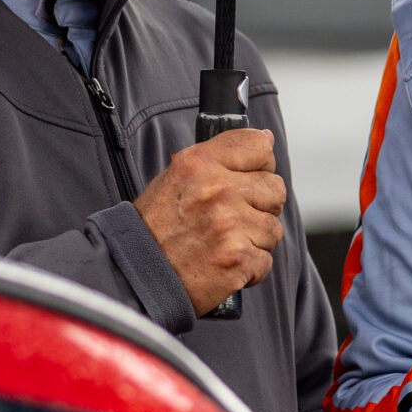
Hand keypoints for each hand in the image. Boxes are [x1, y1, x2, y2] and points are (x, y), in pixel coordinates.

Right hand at [136, 131, 286, 315]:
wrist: (136, 273)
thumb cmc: (158, 226)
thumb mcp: (178, 176)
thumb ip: (221, 156)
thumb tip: (267, 138)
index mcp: (200, 163)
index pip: (259, 147)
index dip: (260, 164)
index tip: (250, 177)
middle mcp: (217, 190)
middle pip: (275, 188)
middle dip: (261, 205)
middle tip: (233, 217)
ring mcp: (230, 225)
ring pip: (273, 227)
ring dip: (254, 239)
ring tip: (224, 242)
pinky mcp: (238, 259)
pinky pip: (265, 260)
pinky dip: (249, 267)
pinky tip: (223, 262)